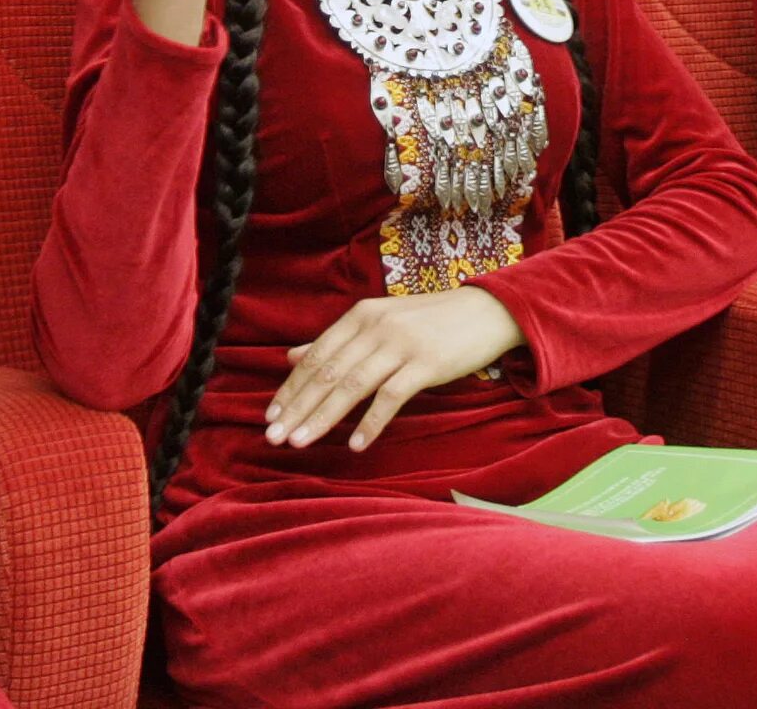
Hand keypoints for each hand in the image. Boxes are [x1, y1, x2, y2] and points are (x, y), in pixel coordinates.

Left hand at [266, 285, 519, 451]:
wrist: (486, 312)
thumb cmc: (429, 322)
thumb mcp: (380, 322)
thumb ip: (336, 341)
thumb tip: (291, 357)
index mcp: (360, 316)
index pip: (316, 355)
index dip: (291, 387)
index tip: (270, 415)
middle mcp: (375, 327)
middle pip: (328, 372)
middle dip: (298, 407)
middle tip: (274, 436)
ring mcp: (401, 344)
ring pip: (351, 386)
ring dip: (323, 417)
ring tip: (300, 443)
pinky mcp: (426, 363)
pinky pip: (391, 397)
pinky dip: (371, 422)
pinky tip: (355, 445)